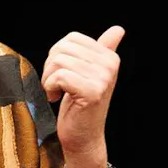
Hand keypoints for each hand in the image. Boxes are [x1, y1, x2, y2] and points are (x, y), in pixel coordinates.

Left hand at [42, 26, 123, 167]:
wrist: (83, 138)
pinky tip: (57, 98)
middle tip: (58, 85)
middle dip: (51, 67)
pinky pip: (59, 76)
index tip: (64, 75)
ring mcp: (102, 78)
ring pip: (58, 61)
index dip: (59, 55)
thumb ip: (104, 50)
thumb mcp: (91, 74)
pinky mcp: (92, 92)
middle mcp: (109, 65)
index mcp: (109, 57)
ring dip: (49, 79)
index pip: (71, 38)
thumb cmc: (81, 106)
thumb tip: (118, 29)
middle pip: (63, 49)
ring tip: (58, 92)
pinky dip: (50, 88)